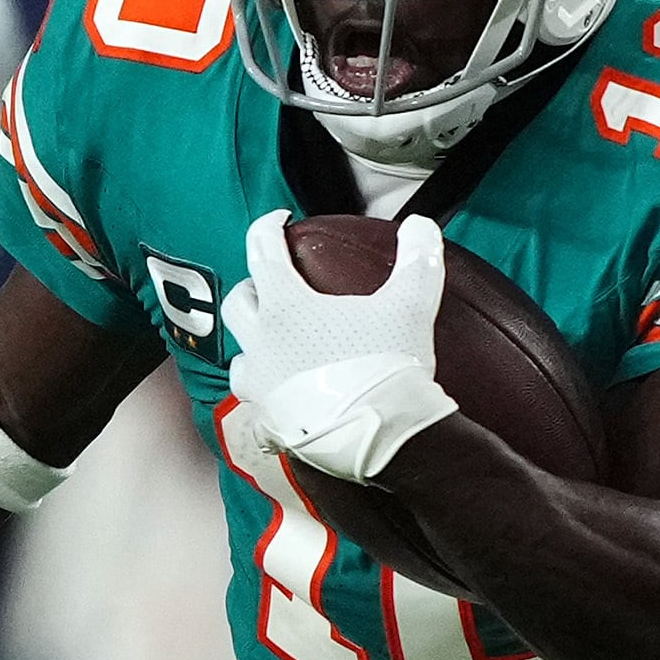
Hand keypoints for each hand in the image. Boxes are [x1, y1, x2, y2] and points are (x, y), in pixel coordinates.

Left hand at [221, 209, 456, 484]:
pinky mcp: (269, 421)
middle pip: (238, 302)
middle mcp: (261, 343)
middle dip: (253, 286)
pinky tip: (284, 392)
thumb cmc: (386, 368)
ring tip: (274, 343)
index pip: (261, 251)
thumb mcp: (410, 306)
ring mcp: (260, 386)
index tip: (278, 220)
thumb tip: (422, 227)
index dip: (267, 227)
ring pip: (238, 355)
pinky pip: (256, 401)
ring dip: (252, 342)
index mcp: (285, 307)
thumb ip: (417, 260)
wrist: (378, 439)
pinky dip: (265, 390)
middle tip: (273, 284)